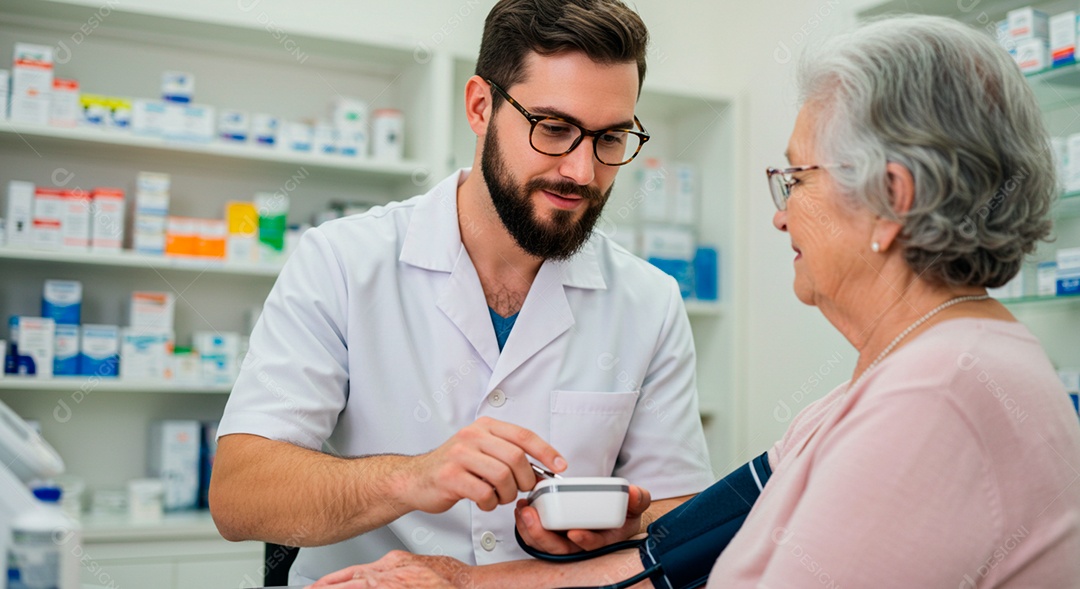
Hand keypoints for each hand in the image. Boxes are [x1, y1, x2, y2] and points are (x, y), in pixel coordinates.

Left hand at [308, 551, 470, 587]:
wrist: (467, 584)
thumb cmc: (449, 578)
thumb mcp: (415, 564)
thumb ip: (395, 568)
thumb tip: (379, 574)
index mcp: (390, 564)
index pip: (352, 573)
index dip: (330, 581)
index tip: (315, 586)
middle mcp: (386, 575)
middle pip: (347, 583)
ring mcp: (390, 585)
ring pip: (355, 588)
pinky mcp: (395, 588)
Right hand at [404, 417, 566, 512]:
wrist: (415, 479)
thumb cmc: (454, 467)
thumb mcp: (482, 450)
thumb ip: (509, 455)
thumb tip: (543, 472)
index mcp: (484, 426)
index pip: (523, 435)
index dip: (546, 451)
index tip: (560, 467)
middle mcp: (472, 436)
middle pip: (515, 457)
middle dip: (525, 479)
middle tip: (521, 489)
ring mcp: (459, 455)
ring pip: (502, 476)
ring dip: (507, 494)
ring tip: (499, 497)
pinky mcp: (449, 477)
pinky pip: (484, 493)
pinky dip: (490, 503)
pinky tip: (484, 502)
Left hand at [514, 484, 650, 553]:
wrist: (615, 512)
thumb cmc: (624, 511)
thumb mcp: (636, 503)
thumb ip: (638, 499)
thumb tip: (634, 493)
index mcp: (605, 539)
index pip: (594, 545)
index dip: (585, 541)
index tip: (575, 532)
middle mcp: (582, 544)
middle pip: (561, 549)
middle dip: (543, 535)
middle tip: (531, 516)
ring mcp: (566, 540)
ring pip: (545, 545)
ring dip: (530, 530)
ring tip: (523, 509)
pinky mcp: (554, 533)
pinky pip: (537, 536)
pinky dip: (527, 525)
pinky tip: (522, 509)